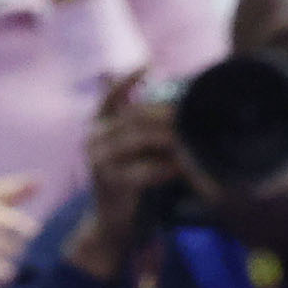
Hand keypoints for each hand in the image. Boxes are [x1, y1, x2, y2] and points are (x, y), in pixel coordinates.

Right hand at [0, 173, 39, 287]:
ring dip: (13, 277)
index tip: (37, 235)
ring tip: (22, 275)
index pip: (9, 222)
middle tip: (37, 260)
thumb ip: (15, 189)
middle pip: (7, 250)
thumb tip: (41, 181)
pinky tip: (3, 286)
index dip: (28, 231)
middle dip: (25, 256)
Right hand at [67, 70, 191, 273]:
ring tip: (192, 135)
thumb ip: (144, 132)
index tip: (147, 63)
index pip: (110, 97)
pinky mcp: (112, 183)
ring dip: (169, 138)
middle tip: (192, 109)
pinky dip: (166, 167)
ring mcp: (100, 161)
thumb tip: (174, 108)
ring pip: (139, 140)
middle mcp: (94, 140)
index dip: (127, 80)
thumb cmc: (129, 184)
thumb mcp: (133, 153)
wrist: (112, 224)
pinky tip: (182, 167)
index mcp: (98, 128)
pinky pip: (144, 170)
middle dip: (164, 112)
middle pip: (133, 116)